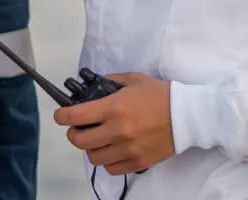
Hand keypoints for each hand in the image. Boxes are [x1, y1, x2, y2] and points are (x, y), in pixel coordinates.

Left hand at [53, 73, 174, 176]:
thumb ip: (111, 80)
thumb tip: (94, 85)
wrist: (187, 116)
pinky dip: (107, 161)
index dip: (62, 116)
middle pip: (80, 141)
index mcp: (114, 107)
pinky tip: (111, 151)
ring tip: (96, 140)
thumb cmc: (161, 96)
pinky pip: (112, 169)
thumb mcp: (133, 79)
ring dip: (90, 148)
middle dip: (73, 134)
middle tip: (77, 128)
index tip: (60, 115)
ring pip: (94, 157)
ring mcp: (128, 148)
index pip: (76, 115)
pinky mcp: (138, 161)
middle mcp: (118, 130)